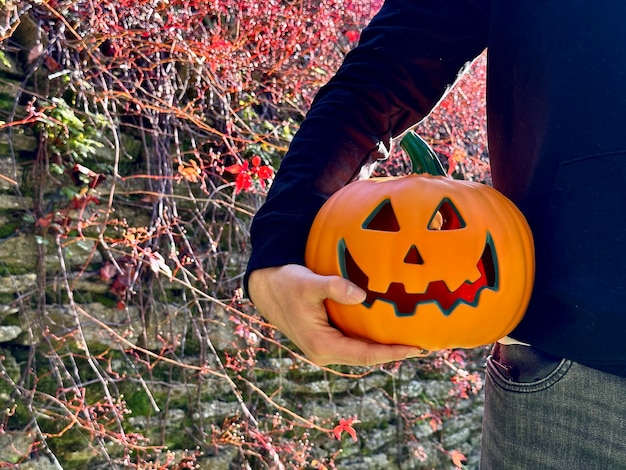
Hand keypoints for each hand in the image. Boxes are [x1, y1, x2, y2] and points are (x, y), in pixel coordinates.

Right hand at [248, 264, 423, 365]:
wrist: (266, 288)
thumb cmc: (287, 283)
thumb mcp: (309, 283)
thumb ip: (334, 287)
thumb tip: (361, 295)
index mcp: (322, 345)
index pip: (365, 355)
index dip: (392, 353)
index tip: (417, 348)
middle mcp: (324, 352)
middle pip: (366, 358)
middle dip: (394, 353)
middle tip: (425, 345)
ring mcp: (325, 348)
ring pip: (361, 352)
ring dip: (384, 348)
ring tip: (412, 340)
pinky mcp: (326, 339)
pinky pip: (354, 343)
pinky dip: (372, 340)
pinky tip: (387, 329)